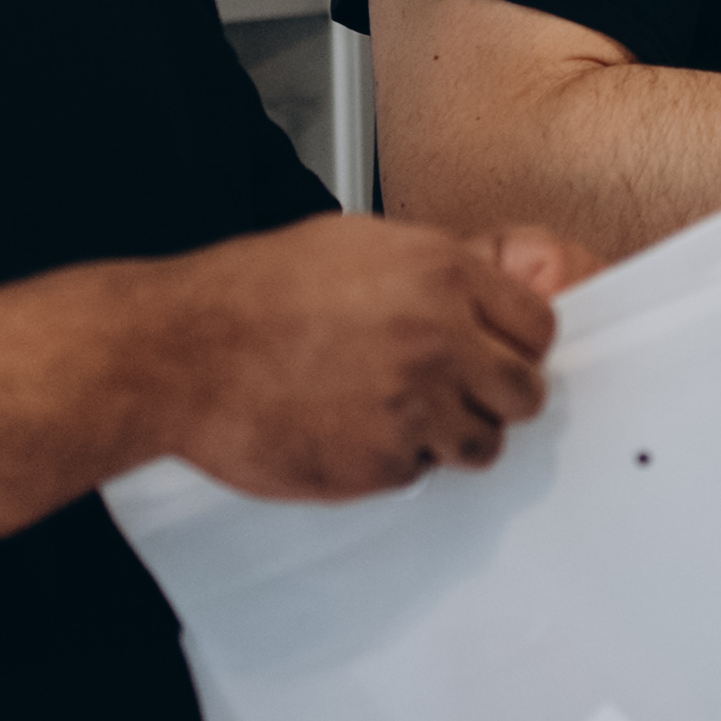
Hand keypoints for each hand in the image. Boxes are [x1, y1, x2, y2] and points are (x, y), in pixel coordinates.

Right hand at [159, 213, 584, 498]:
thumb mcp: (357, 245)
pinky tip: (351, 432)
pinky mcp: (380, 465)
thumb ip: (431, 272)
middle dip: (497, 396)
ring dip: (453, 438)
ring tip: (405, 419)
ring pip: (483, 444)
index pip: (538, 326)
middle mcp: (441, 342)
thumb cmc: (253, 292)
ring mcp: (414, 409)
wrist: (181, 352)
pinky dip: (394, 462)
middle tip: (460, 394)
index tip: (498, 354)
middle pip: (526, 392)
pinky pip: (419, 474)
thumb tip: (477, 292)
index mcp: (443, 276)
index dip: (517, 344)